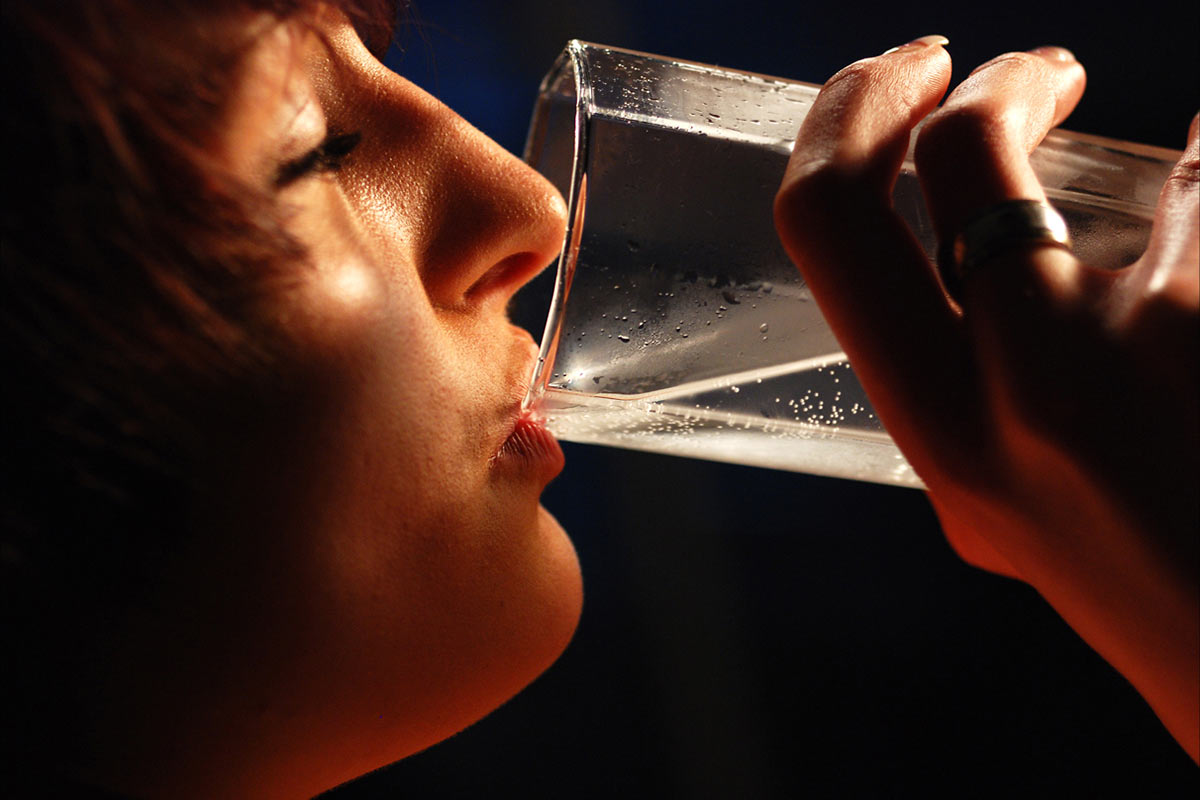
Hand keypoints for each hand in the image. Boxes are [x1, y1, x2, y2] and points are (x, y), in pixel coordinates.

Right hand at [774, 37, 1197, 759]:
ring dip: (1047, 88)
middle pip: (932, 160)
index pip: (829, 233)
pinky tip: (1199, 180)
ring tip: (1110, 142)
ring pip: (1068, 148)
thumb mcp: (988, 500)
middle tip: (955, 60)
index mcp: (937, 436)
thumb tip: (949, 265)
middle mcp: (1014, 392)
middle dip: (913, 83)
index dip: (845, 122)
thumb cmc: (1141, 575)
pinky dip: (1197, 162)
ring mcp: (1131, 348)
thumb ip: (945, 396)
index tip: (891, 85)